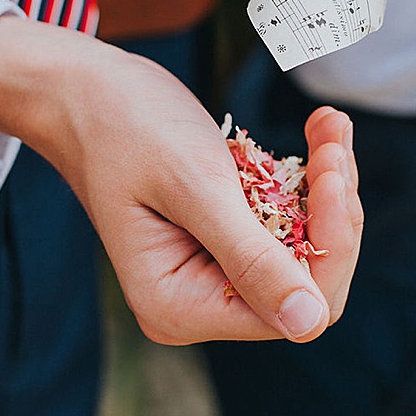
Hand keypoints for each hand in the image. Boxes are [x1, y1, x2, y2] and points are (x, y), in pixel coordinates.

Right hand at [0, 18, 362, 343]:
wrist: (82, 91)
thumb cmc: (122, 127)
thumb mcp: (194, 186)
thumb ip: (251, 258)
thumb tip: (307, 324)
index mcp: (179, 307)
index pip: (294, 309)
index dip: (329, 247)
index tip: (331, 168)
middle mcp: (198, 305)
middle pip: (310, 285)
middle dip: (332, 214)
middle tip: (331, 142)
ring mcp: (213, 275)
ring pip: (310, 251)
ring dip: (327, 188)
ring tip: (325, 127)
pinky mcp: (228, 244)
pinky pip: (293, 226)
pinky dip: (311, 180)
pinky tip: (315, 132)